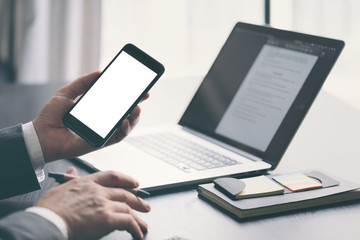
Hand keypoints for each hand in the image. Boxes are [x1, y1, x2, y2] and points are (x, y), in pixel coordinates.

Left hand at [33, 71, 148, 162]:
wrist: (41, 134)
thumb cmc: (52, 115)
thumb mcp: (67, 92)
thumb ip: (83, 82)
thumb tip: (100, 72)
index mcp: (97, 109)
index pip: (118, 102)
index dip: (131, 95)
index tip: (141, 88)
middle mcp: (103, 121)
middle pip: (126, 114)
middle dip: (137, 104)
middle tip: (144, 95)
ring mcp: (103, 132)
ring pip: (126, 126)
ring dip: (134, 118)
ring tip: (136, 108)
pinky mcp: (100, 143)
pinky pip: (117, 137)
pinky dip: (123, 130)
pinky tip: (124, 121)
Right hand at [36, 167, 150, 239]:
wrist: (47, 222)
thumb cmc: (49, 209)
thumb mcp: (58, 187)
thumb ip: (68, 178)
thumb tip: (72, 170)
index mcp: (88, 182)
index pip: (113, 176)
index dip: (127, 179)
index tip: (135, 183)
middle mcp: (99, 191)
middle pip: (125, 193)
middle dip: (137, 200)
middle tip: (144, 206)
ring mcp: (104, 204)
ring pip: (128, 208)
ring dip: (138, 218)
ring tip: (143, 224)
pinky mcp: (107, 218)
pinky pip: (128, 222)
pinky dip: (135, 228)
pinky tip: (137, 233)